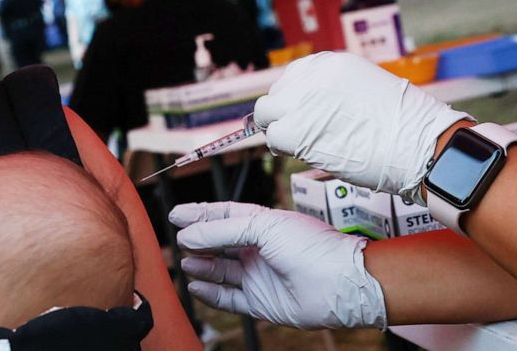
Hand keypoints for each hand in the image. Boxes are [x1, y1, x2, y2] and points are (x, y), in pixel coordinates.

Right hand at [171, 202, 386, 329]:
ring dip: (201, 264)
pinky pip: (227, 297)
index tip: (176, 214)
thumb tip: (188, 235)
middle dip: (197, 240)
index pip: (223, 216)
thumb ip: (221, 231)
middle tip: (178, 238)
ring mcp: (258, 275)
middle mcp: (258, 249)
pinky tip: (196, 284)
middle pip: (218, 243)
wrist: (340, 285)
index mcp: (262, 224)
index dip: (199, 214)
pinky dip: (209, 292)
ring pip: (219, 270)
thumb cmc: (311, 248)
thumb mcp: (262, 227)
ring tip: (187, 260)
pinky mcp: (259, 301)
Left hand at [254, 52, 470, 202]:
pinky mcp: (294, 129)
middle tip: (302, 132)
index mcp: (330, 63)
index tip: (304, 113)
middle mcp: (311, 76)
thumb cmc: (404, 126)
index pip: (295, 75)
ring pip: (267, 112)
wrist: (419, 146)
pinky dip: (282, 147)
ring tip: (302, 143)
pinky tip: (304, 153)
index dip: (297, 97)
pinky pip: (273, 137)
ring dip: (279, 128)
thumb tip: (309, 108)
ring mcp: (300, 101)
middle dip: (286, 112)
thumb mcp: (366, 89)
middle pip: (278, 92)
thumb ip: (334, 92)